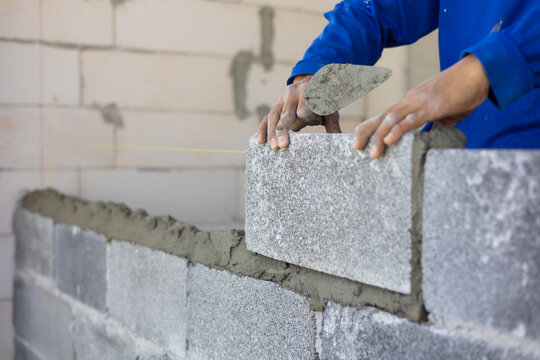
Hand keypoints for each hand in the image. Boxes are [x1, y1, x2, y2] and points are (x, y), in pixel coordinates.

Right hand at [257, 74, 340, 149]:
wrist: (312, 81)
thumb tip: (341, 140)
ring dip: (272, 133)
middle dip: (284, 130)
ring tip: (273, 147)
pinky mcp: (276, 106)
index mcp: (308, 91)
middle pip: (286, 114)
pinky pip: (267, 118)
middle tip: (282, 145)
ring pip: (274, 117)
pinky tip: (260, 141)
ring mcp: (281, 99)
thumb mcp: (331, 108)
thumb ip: (333, 123)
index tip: (317, 121)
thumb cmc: (324, 99)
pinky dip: (263, 129)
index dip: (310, 118)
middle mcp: (292, 94)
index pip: (305, 109)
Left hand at [352, 54, 489, 157]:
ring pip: (392, 120)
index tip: (359, 140)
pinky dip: (399, 130)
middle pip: (381, 117)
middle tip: (355, 148)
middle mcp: (410, 101)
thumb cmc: (463, 91)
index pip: (384, 116)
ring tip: (372, 154)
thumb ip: (434, 126)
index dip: (370, 127)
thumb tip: (429, 140)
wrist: (479, 72)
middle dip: (366, 132)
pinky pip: (412, 120)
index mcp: (411, 102)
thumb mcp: (444, 113)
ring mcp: (420, 102)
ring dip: (380, 137)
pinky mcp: (433, 107)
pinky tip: (390, 140)